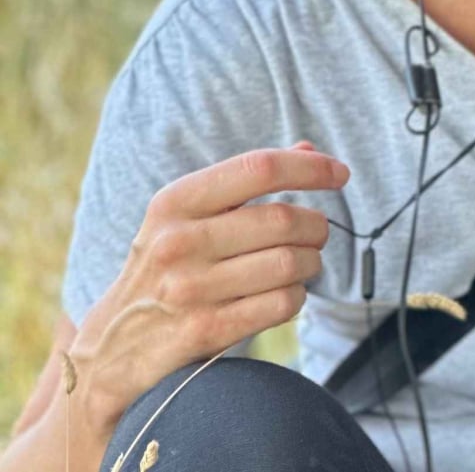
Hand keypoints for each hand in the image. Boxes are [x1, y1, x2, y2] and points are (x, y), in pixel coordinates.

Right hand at [67, 143, 348, 430]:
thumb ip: (245, 182)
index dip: (310, 168)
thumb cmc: (167, 268)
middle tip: (316, 234)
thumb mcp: (188, 217)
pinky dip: (297, 296)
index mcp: (174, 202)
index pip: (259, 168)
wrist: (111, 347)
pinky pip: (283, 303)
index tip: (341, 174)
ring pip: (291, 263)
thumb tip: (309, 149)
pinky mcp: (205, 331)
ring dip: (311, 263)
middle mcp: (177, 242)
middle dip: (317, 226)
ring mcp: (189, 289)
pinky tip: (284, 294)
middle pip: (285, 220)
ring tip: (301, 264)